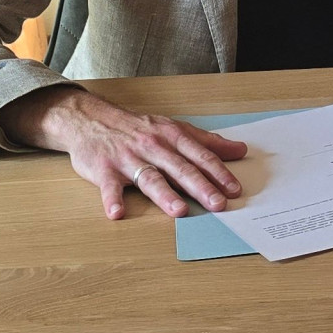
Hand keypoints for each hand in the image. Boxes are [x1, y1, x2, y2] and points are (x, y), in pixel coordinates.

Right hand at [0, 84, 246, 220]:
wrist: (92, 119)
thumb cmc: (138, 129)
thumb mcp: (174, 129)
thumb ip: (207, 142)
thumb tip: (240, 150)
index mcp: (172, 136)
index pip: (199, 155)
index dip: (218, 172)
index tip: (234, 189)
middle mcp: (152, 147)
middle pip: (180, 168)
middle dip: (200, 186)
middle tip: (218, 204)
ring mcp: (128, 158)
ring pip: (149, 177)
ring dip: (164, 195)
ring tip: (179, 211)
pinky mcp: (103, 169)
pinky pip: (108, 186)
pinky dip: (111, 199)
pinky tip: (117, 213)